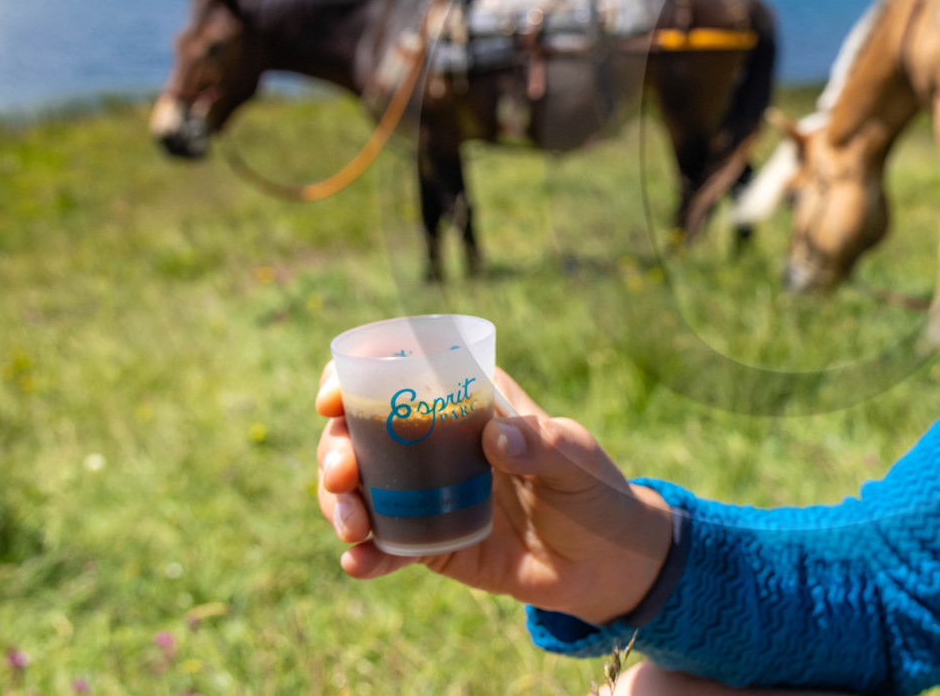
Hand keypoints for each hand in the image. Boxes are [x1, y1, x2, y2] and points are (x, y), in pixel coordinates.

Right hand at [315, 362, 672, 624]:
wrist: (607, 563)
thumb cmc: (594, 491)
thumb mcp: (576, 459)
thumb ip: (542, 444)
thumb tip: (495, 437)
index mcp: (468, 403)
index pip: (400, 375)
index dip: (353, 380)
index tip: (332, 400)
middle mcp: (436, 444)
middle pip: (361, 434)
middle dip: (335, 450)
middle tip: (343, 475)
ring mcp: (427, 496)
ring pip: (360, 490)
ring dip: (338, 503)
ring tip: (351, 527)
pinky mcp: (430, 546)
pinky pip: (385, 547)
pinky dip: (365, 555)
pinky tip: (359, 563)